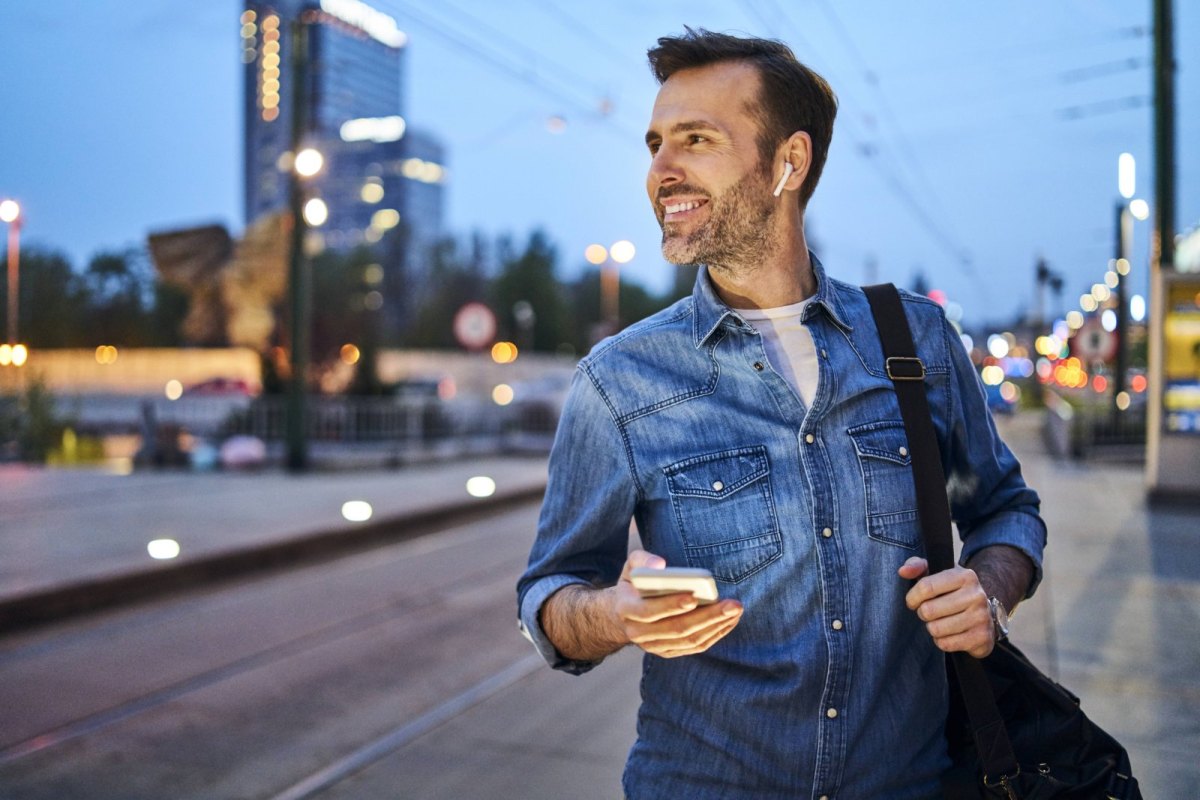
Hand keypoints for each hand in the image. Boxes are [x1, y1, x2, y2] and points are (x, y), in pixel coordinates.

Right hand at [612, 550, 743, 658]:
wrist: (620, 615)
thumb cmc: (633, 584)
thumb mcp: (630, 566)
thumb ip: (643, 561)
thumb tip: (661, 565)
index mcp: (626, 609)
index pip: (648, 611)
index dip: (670, 605)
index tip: (694, 596)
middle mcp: (638, 633)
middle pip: (676, 628)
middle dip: (707, 616)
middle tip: (733, 604)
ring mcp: (653, 646)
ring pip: (688, 640)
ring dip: (715, 626)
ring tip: (735, 611)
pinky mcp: (667, 651)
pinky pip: (694, 647)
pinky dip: (714, 634)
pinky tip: (728, 621)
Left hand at [898, 557, 993, 658]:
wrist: (985, 616)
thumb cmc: (953, 592)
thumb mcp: (938, 573)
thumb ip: (917, 566)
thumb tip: (903, 571)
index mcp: (965, 576)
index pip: (926, 587)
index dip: (912, 597)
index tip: (913, 601)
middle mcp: (976, 595)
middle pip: (929, 610)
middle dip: (922, 614)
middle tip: (929, 612)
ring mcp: (981, 618)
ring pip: (936, 629)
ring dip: (932, 628)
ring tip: (940, 622)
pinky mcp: (981, 638)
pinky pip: (946, 644)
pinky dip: (942, 641)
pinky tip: (949, 634)